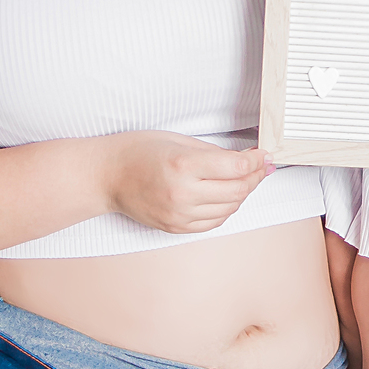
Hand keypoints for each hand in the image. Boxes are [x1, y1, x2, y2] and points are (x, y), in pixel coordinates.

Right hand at [102, 132, 269, 234]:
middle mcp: (182, 194)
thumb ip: (213, 153)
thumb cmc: (137, 152)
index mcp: (183, 166)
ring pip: (229, 208)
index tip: (263, 155)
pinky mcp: (176, 227)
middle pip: (238, 190)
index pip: (236, 167)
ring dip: (242, 193)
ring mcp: (179, 215)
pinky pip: (214, 222)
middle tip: (260, 166)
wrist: (105, 176)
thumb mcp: (177, 141)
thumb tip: (245, 160)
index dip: (256, 161)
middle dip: (255, 177)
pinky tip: (226, 196)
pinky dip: (226, 209)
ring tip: (243, 179)